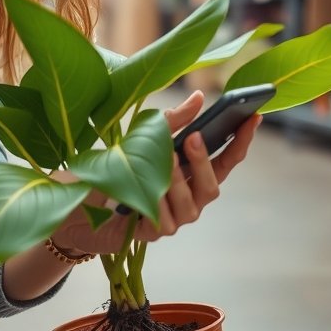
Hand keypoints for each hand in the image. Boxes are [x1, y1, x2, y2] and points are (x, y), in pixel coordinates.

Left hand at [50, 90, 260, 254]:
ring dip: (177, 179)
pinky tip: (144, 192)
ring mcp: (175, 218)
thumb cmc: (113, 168)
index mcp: (191, 173)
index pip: (225, 160)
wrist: (78, 202)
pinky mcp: (156, 233)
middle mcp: (189, 198)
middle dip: (204, 161)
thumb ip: (171, 122)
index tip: (253, 117)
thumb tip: (199, 98)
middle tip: (193, 138)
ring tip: (164, 159)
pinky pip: (166, 219)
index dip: (241, 141)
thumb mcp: (141, 138)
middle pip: (213, 184)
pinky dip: (157, 202)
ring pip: (192, 202)